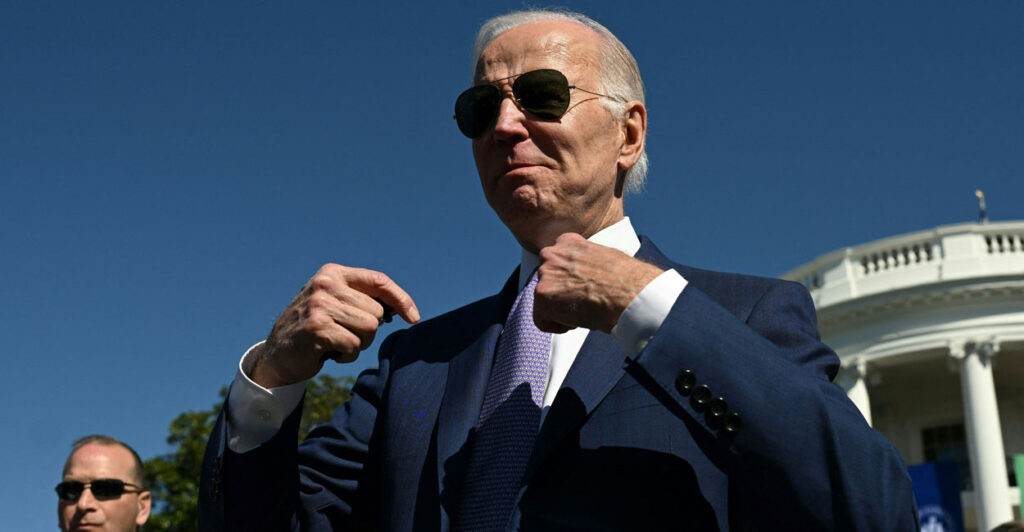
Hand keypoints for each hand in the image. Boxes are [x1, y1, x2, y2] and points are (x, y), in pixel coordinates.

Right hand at [251, 264, 419, 387]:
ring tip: (336, 343)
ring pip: (369, 329)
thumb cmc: (316, 329)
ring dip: (357, 344)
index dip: (401, 299)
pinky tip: (328, 352)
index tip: (414, 317)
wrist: (278, 354)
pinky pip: (354, 346)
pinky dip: (346, 356)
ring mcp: (320, 304)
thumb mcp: (337, 304)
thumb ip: (363, 300)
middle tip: (343, 335)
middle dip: (368, 331)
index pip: (379, 280)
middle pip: (377, 312)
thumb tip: (404, 309)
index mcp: (334, 273)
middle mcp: (326, 283)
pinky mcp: (317, 327)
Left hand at [534, 233, 662, 333]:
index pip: (555, 262)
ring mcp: (545, 274)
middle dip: (562, 294)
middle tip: (582, 302)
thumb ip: (585, 262)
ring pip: (544, 300)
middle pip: (547, 281)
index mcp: (567, 242)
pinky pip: (541, 320)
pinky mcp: (543, 296)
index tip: (578, 288)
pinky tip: (578, 322)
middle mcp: (552, 254)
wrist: (630, 294)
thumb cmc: (626, 279)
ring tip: (584, 311)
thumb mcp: (604, 256)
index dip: (567, 279)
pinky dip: (558, 326)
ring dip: (561, 309)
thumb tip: (585, 273)